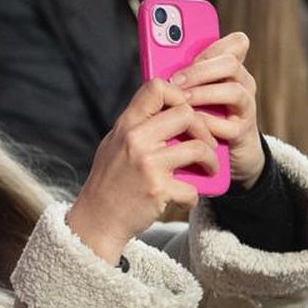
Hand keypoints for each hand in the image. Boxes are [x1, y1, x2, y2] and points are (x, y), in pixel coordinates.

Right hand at [65, 78, 213, 261]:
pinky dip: (193, 196)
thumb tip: (168, 107)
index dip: (179, 94)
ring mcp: (147, 165)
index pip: (157, 87)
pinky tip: (185, 199)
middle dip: (203, 129)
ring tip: (208, 169)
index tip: (185, 112)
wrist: (96, 221)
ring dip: (210, 161)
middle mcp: (135, 140)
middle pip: (186, 114)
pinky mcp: (158, 190)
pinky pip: (192, 187)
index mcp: (126, 126)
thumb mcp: (114, 145)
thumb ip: (137, 125)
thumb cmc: (109, 183)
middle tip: (206, 145)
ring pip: (198, 148)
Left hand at [171, 31, 263, 189]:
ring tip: (182, 102)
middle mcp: (243, 84)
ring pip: (234, 91)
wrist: (225, 155)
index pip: (236, 43)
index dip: (212, 47)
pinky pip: (228, 125)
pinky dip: (207, 124)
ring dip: (204, 94)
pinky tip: (191, 126)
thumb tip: (158, 64)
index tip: (189, 57)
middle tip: (175, 81)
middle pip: (231, 63)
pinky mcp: (243, 132)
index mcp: (232, 70)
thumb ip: (185, 77)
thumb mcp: (195, 93)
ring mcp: (245, 107)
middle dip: (199, 71)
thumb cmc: (204, 118)